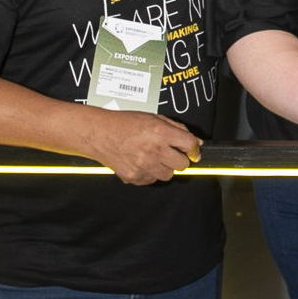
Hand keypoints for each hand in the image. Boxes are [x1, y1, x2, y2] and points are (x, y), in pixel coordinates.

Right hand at [83, 109, 202, 184]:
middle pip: (182, 165)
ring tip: (154, 157)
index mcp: (161, 133)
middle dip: (180, 159)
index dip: (194, 148)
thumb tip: (196, 141)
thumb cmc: (125, 123)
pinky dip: (150, 174)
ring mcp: (144, 166)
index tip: (194, 151)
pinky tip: (142, 162)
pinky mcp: (134, 177)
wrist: (100, 134)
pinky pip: (151, 180)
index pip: (189, 145)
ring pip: (168, 175)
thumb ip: (178, 128)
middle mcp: (154, 151)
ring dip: (165, 167)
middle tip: (172, 153)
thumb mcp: (155, 118)